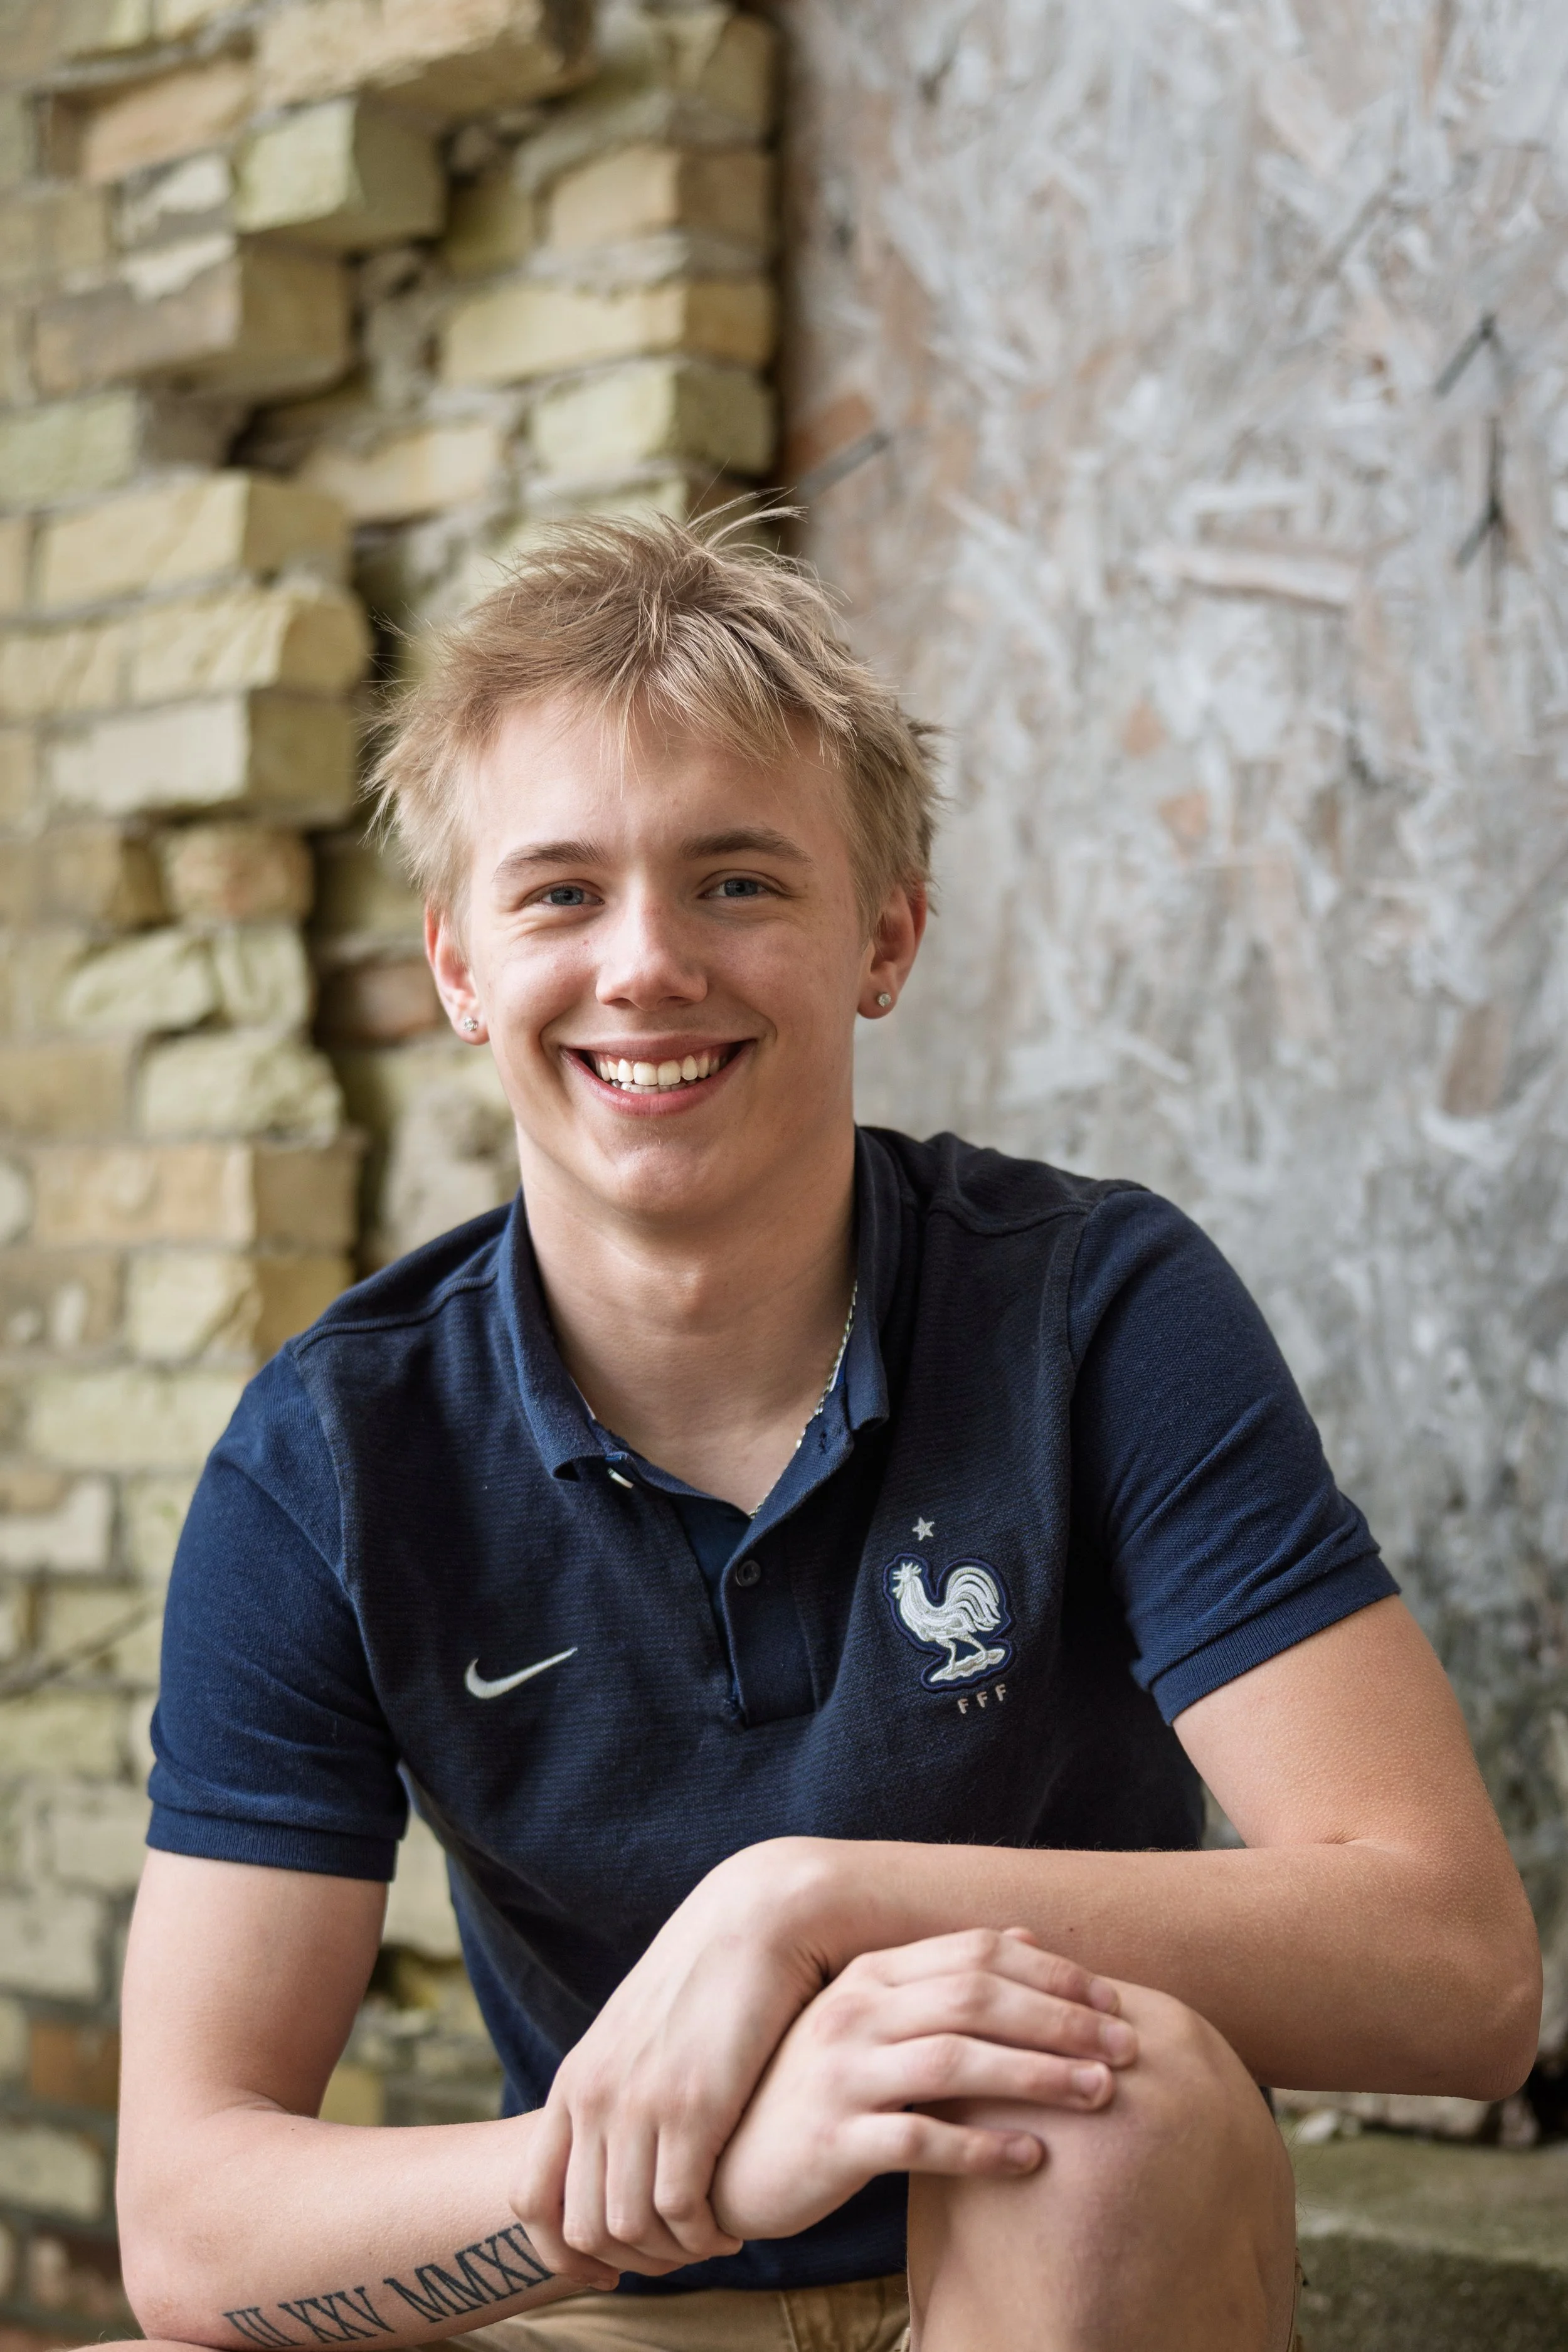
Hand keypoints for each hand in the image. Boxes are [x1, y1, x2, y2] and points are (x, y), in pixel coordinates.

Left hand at [509, 1841, 838, 2279]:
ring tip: (709, 2241)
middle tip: (677, 2256)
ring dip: (672, 2255)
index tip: (610, 2271)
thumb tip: (613, 2155)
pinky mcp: (693, 2106)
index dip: (564, 2256)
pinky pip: (680, 2213)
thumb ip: (615, 2090)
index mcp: (575, 2082)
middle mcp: (594, 2097)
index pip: (531, 2202)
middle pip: (581, 2229)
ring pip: (629, 2230)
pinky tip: (732, 2226)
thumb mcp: (637, 2036)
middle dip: (630, 2262)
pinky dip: (705, 2238)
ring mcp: (639, 2102)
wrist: (755, 1920)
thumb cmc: (706, 1982)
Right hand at [711, 1928, 1135, 2242]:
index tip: (1113, 1999)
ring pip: (954, 2061)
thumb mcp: (875, 2020)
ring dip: (1036, 2076)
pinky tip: (1032, 2156)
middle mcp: (854, 2014)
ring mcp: (840, 2074)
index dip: (1050, 1973)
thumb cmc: (821, 2087)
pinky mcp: (832, 2140)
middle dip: (1060, 2021)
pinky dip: (981, 2146)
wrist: (735, 2159)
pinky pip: (919, 2139)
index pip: (974, 1954)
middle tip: (1128, 2046)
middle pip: (974, 2000)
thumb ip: (943, 1978)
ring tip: (1100, 2095)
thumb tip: (1027, 1934)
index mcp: (870, 1976)